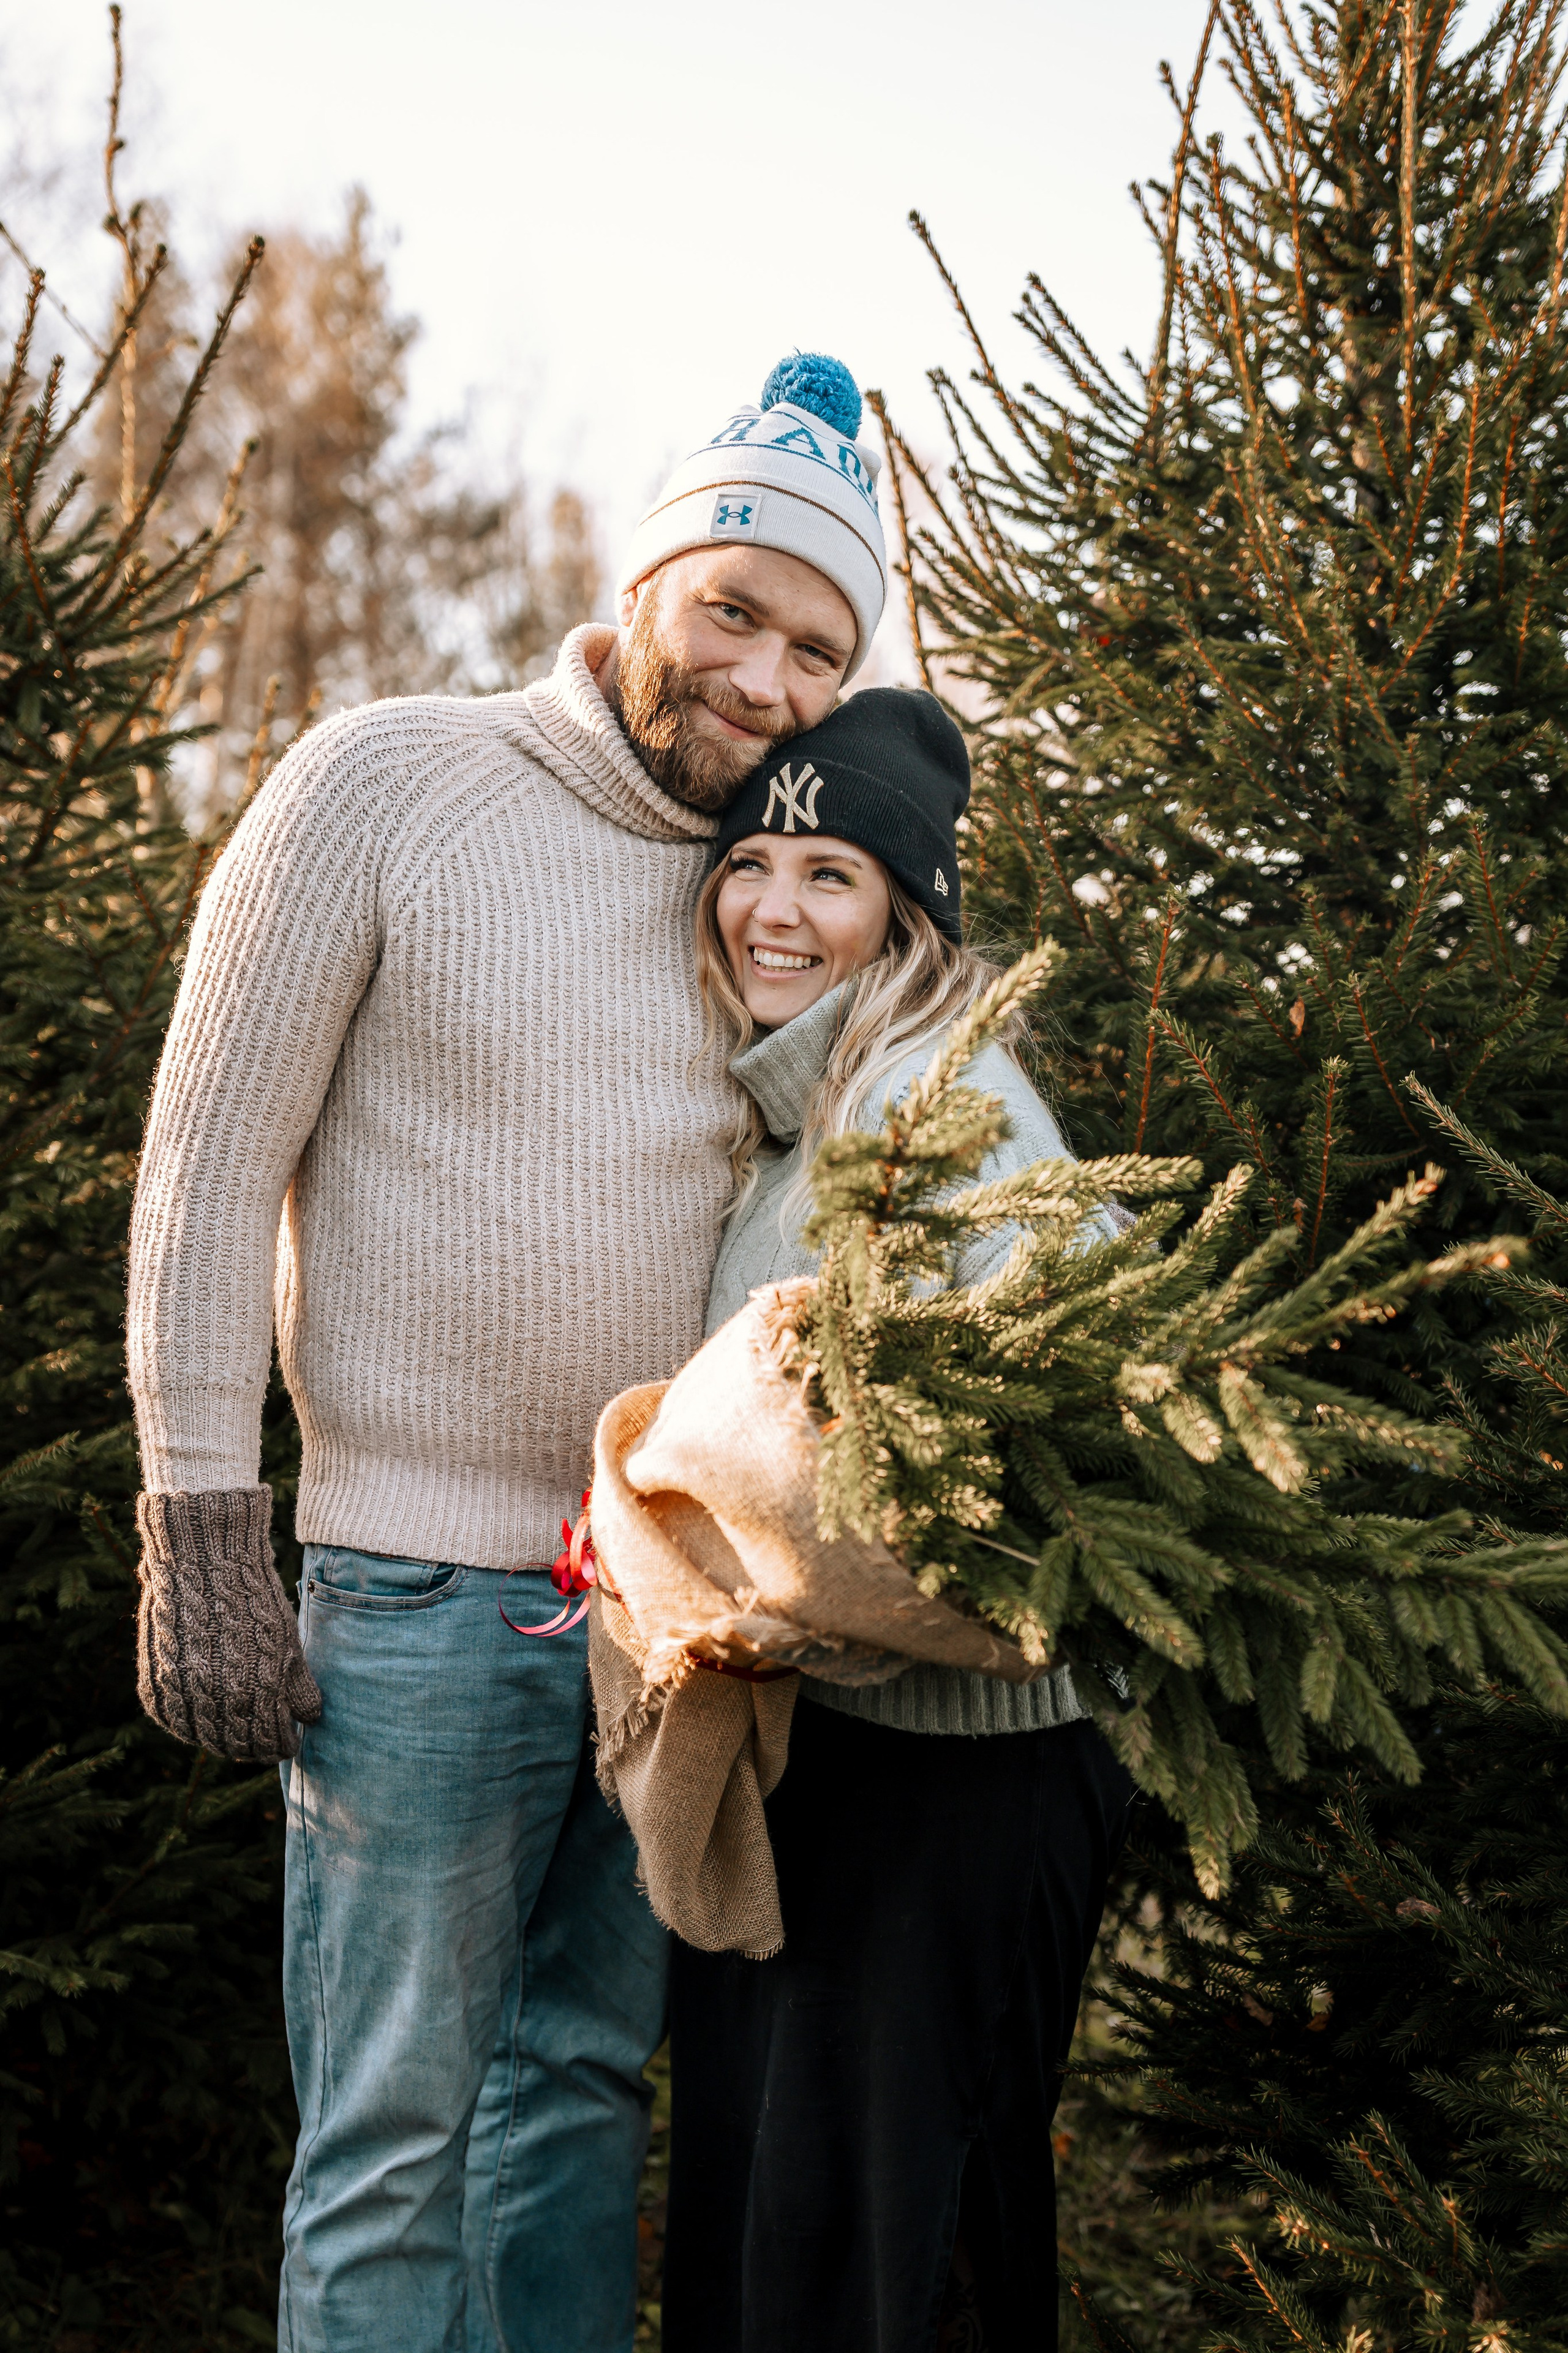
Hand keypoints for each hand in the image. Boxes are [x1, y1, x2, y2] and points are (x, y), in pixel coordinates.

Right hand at [134, 1485, 322, 1762]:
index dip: (286, 1743)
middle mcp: (215, 1703)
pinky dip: (191, 1723)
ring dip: (224, 1738)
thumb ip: (299, 1689)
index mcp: (256, 1695)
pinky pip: (173, 1721)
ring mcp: (180, 1696)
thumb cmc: (254, 1600)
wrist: (203, 1562)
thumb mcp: (289, 1644)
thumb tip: (308, 1719)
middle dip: (257, 1746)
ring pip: (205, 1739)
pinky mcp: (154, 1684)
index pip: (273, 1745)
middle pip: (238, 1747)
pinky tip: (206, 1714)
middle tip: (267, 1737)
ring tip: (240, 1727)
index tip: (292, 1737)